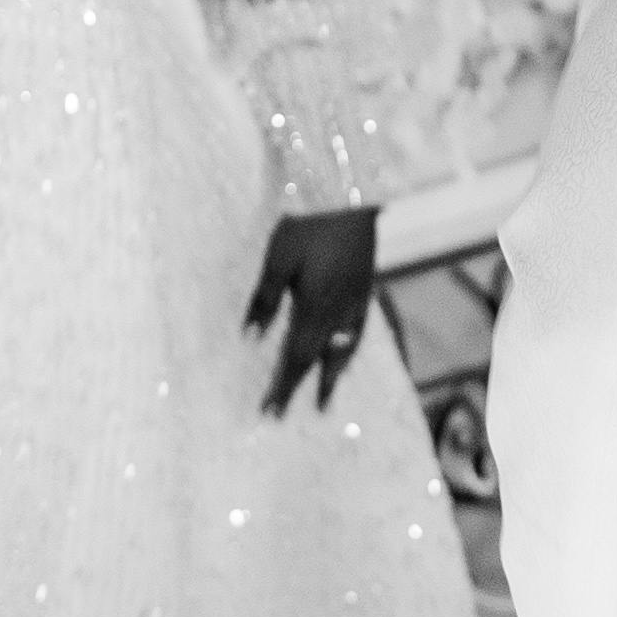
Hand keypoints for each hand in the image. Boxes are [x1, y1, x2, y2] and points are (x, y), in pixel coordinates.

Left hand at [246, 204, 375, 418]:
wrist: (356, 200)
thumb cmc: (311, 223)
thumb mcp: (279, 256)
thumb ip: (266, 297)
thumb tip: (251, 336)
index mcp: (314, 308)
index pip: (294, 358)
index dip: (282, 386)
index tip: (269, 411)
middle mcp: (337, 314)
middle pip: (314, 360)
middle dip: (296, 389)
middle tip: (281, 416)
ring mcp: (355, 304)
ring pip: (341, 352)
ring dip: (329, 379)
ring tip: (323, 401)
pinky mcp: (365, 291)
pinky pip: (357, 333)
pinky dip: (347, 352)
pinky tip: (344, 354)